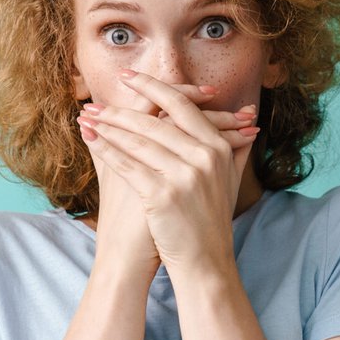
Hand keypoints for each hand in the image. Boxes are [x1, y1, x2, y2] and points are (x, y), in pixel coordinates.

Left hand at [78, 73, 260, 274]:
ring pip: (140, 140)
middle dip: (122, 108)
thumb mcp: (231, 177)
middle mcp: (204, 157)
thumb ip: (237, 143)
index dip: (153, 88)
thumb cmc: (212, 218)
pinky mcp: (164, 195)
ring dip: (109, 126)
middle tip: (96, 101)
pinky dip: (106, 150)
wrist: (207, 261)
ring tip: (89, 117)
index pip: (182, 105)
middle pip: (157, 120)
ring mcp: (184, 176)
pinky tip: (91, 139)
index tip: (130, 78)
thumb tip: (250, 113)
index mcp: (218, 147)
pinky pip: (129, 165)